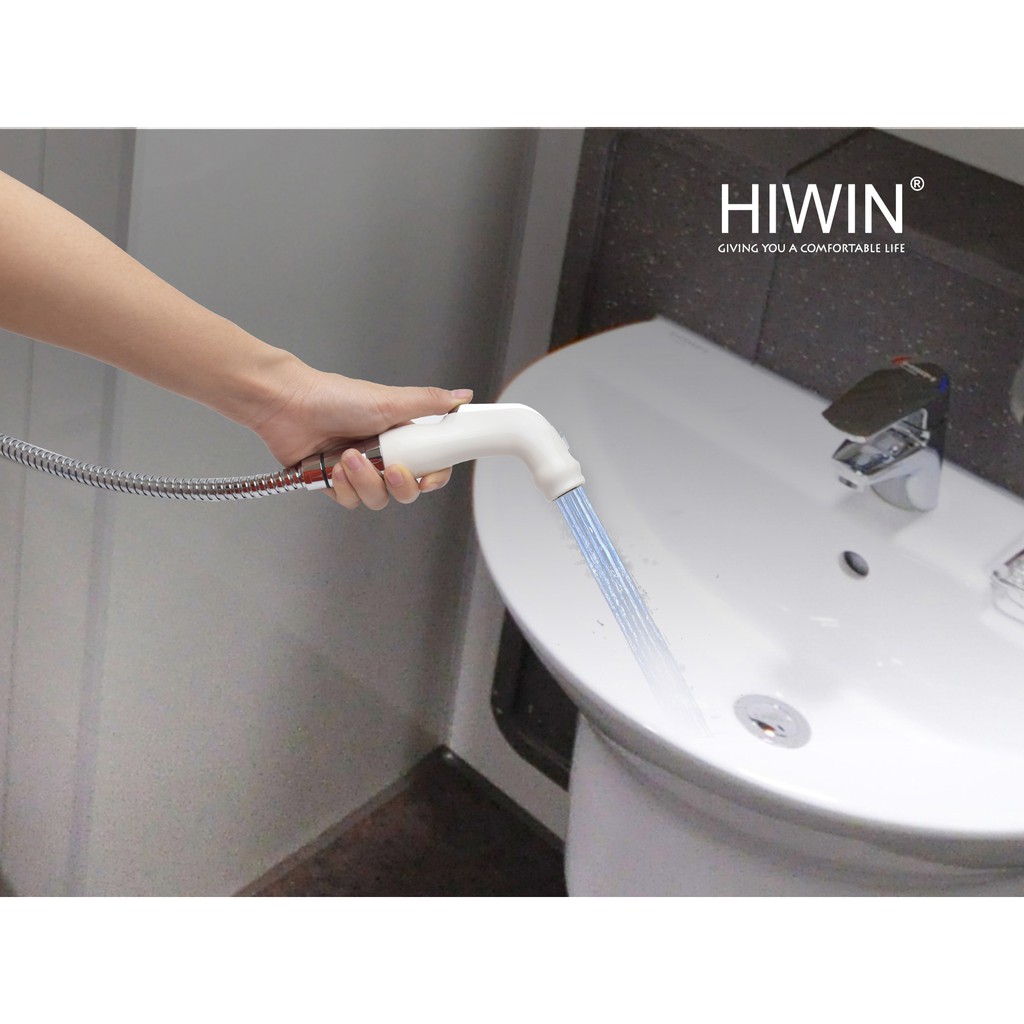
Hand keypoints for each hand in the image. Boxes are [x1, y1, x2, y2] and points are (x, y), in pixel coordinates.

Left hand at [246, 359, 472, 509]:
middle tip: (388, 467)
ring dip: (365, 482)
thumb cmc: (333, 397)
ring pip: (378, 499)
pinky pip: (350, 501)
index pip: (430, 466)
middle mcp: (382, 456)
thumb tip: (462, 397)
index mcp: (400, 436)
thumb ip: (429, 402)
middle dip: (398, 484)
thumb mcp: (389, 400)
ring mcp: (359, 472)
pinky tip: (332, 467)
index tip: (428, 477)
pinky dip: (342, 486)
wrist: (288, 405)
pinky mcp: (335, 484)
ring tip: (348, 458)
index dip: (433, 477)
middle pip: (407, 491)